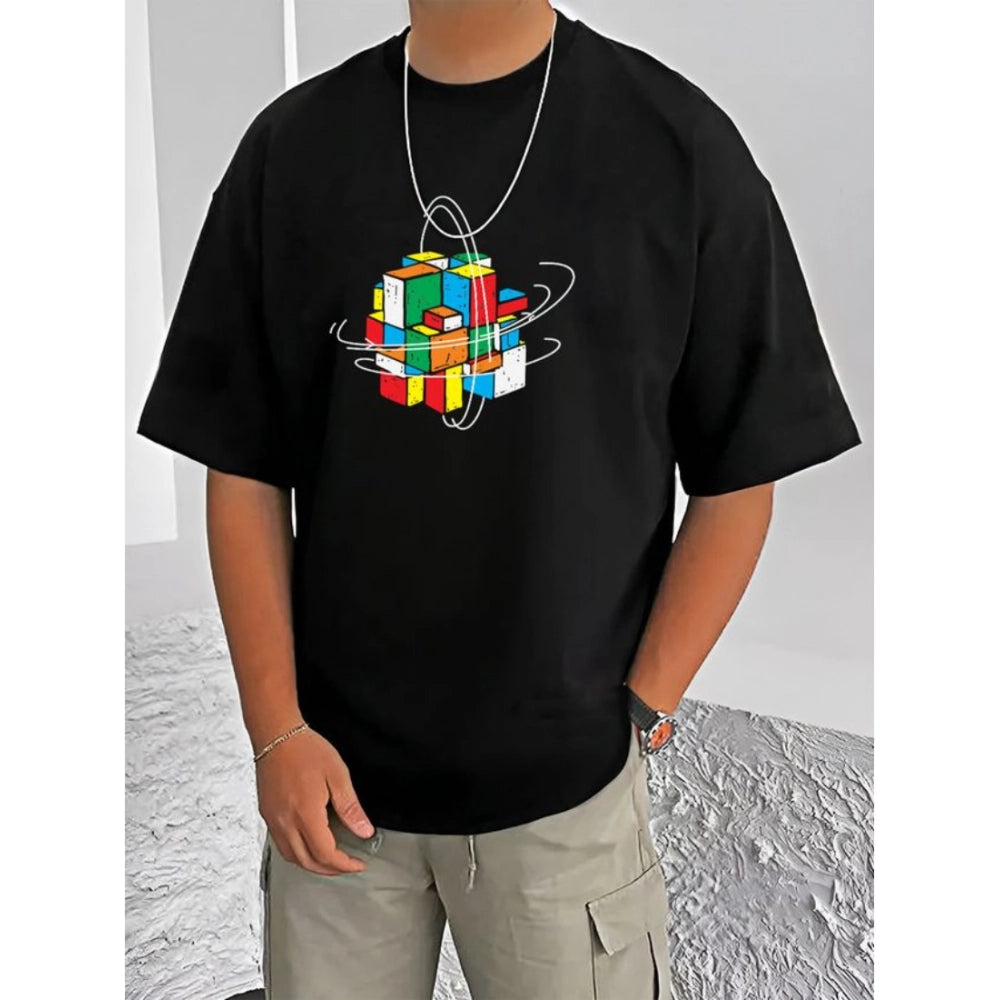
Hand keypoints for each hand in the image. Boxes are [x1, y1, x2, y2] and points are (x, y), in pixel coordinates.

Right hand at [256, 728, 374, 875]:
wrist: (276, 735)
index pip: (326, 855)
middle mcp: (285, 822)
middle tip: (348, 866)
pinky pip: (281, 845)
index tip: (358, 864)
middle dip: (330, 870)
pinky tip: (309, 844)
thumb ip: (351, 807)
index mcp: (305, 814)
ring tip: (331, 859)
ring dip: (313, 865)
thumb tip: (364, 831)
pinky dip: (298, 853)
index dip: (344, 865)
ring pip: (292, 857)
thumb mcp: (337, 775)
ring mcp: (273, 820)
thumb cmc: (305, 749)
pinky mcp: (267, 814)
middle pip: (308, 863)